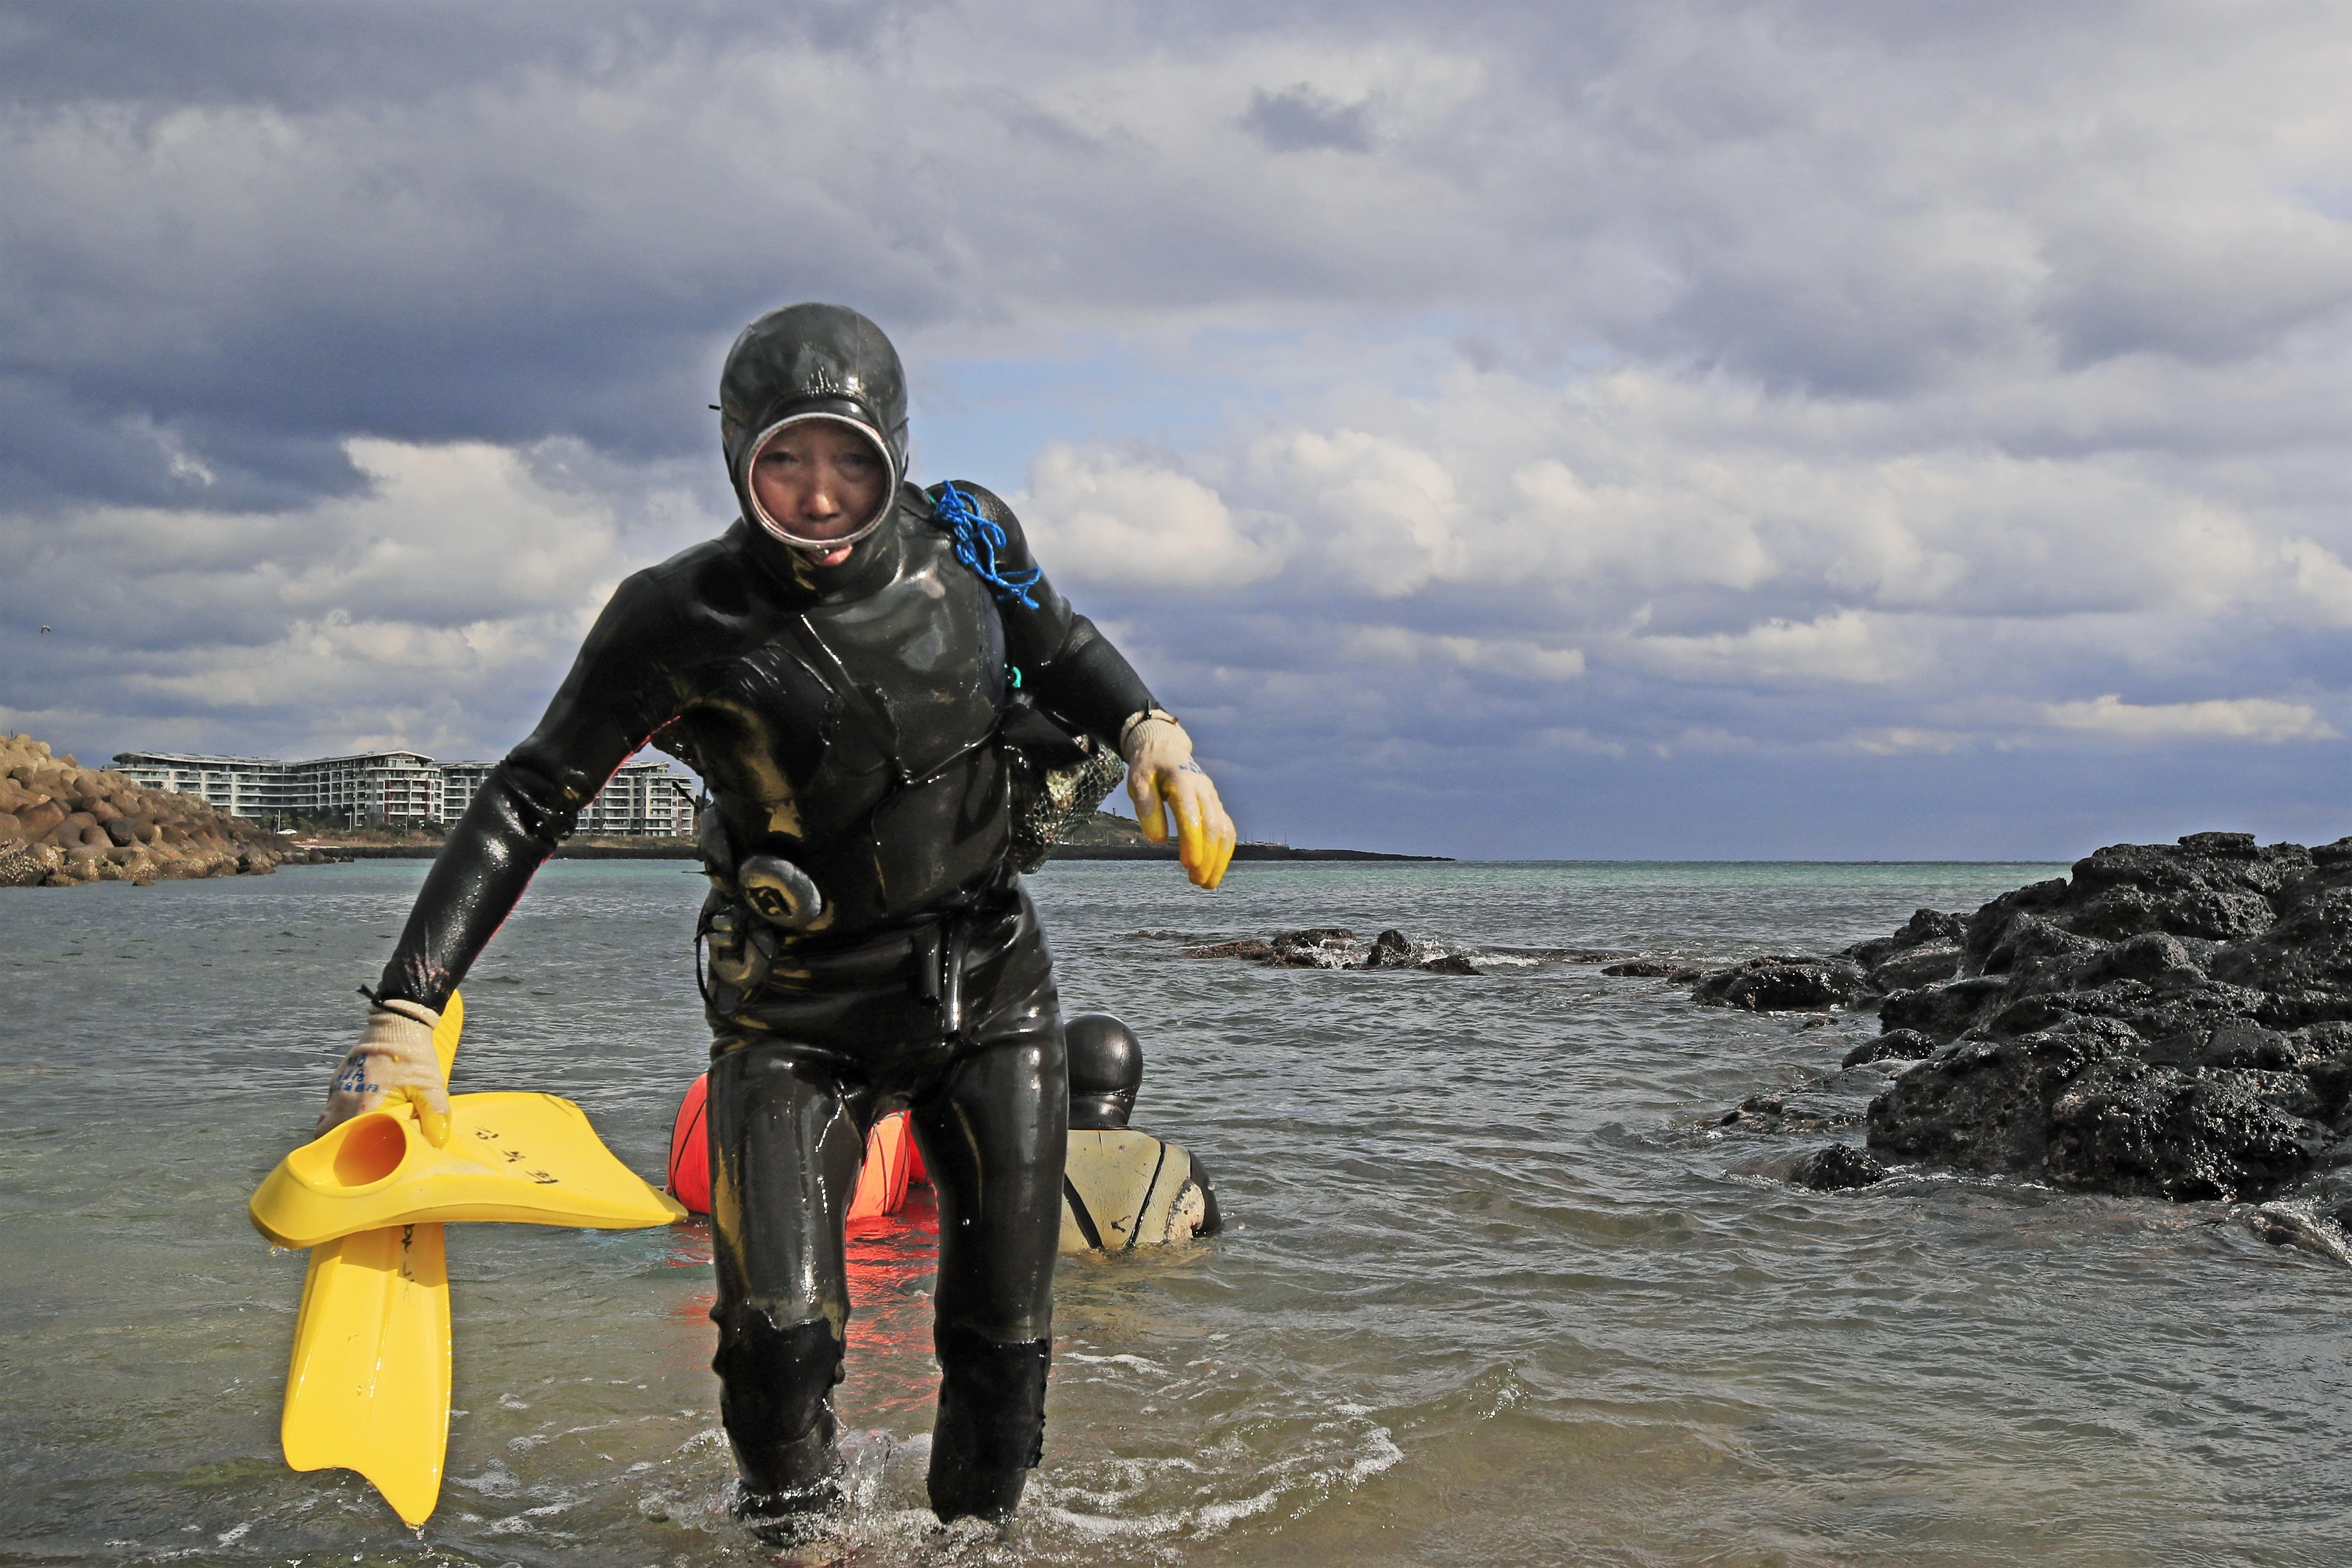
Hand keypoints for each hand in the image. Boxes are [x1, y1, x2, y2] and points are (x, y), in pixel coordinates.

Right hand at [317, 1000, 451, 1146]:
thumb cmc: (413, 1056)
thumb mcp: (430, 1086)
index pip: (339, 1141)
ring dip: (342, 1129)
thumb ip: (434, 1114)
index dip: (347, 1155)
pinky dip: (343, 1114)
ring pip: (328, 1119)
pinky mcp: (338, 1079)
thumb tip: (439, 1141)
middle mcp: (342, 1098)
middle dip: (341, 1145)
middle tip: (364, 1151)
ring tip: (365, 1134)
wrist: (397, 1023)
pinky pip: (333, 1105)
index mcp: (362, 1105)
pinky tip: (365, 1114)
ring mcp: (337, 1088)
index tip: (363, 1161)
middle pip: (327, 1134)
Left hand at [1121, 711, 1235, 889]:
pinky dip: (1224, 851)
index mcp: (1182, 781)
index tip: (1188, 865)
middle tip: (1196, 881)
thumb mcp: (1138, 781)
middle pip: (1213, 826)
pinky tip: (1215, 869)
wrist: (1166, 748)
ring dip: (1219, 859)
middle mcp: (1203, 789)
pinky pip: (1227, 829)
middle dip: (1207, 857)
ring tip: (1207, 883)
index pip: (1191, 816)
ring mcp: (1213, 797)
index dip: (1192, 842)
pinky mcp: (1216, 805)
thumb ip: (1146, 807)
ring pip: (1224, 830)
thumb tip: (1157, 840)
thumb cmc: (1149, 767)